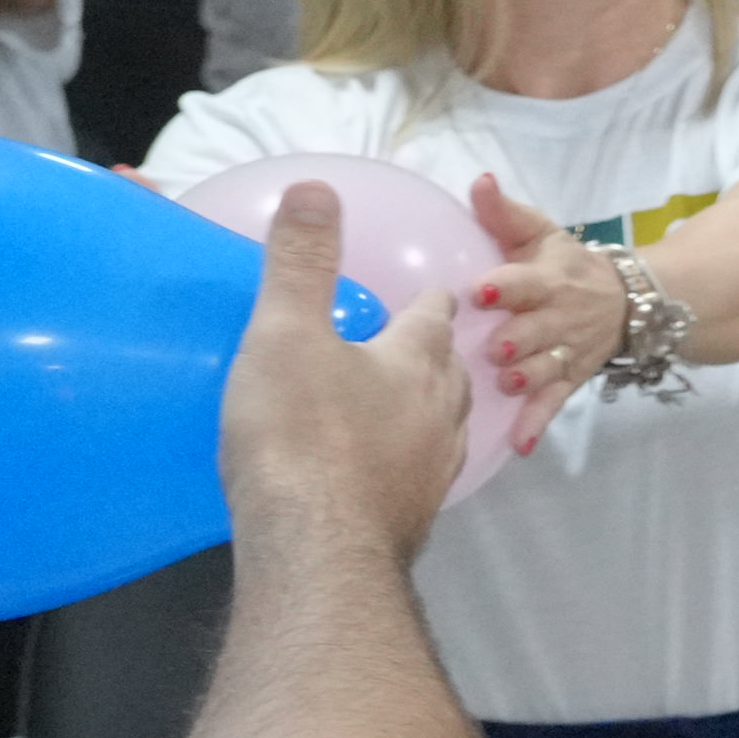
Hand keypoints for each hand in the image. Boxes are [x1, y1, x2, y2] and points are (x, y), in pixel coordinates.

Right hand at [219, 181, 465, 562]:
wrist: (318, 549)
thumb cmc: (301, 433)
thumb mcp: (289, 333)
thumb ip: (303, 262)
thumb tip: (317, 189)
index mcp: (418, 363)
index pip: (435, 317)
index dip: (432, 301)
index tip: (433, 292)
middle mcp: (442, 415)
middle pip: (450, 374)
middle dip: (435, 356)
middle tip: (414, 346)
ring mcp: (432, 472)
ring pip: (443, 427)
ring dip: (427, 411)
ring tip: (402, 404)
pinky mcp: (410, 518)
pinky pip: (415, 476)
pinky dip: (404, 461)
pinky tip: (379, 470)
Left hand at [463, 173, 625, 453]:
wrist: (631, 301)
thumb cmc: (567, 265)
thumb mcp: (542, 234)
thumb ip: (504, 213)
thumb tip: (477, 180)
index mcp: (548, 279)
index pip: (526, 282)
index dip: (505, 287)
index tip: (479, 292)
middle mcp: (560, 318)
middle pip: (538, 331)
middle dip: (519, 339)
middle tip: (496, 348)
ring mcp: (566, 352)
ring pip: (546, 368)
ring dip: (528, 377)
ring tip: (506, 383)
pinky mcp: (570, 379)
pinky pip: (554, 404)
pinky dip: (537, 424)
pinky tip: (519, 445)